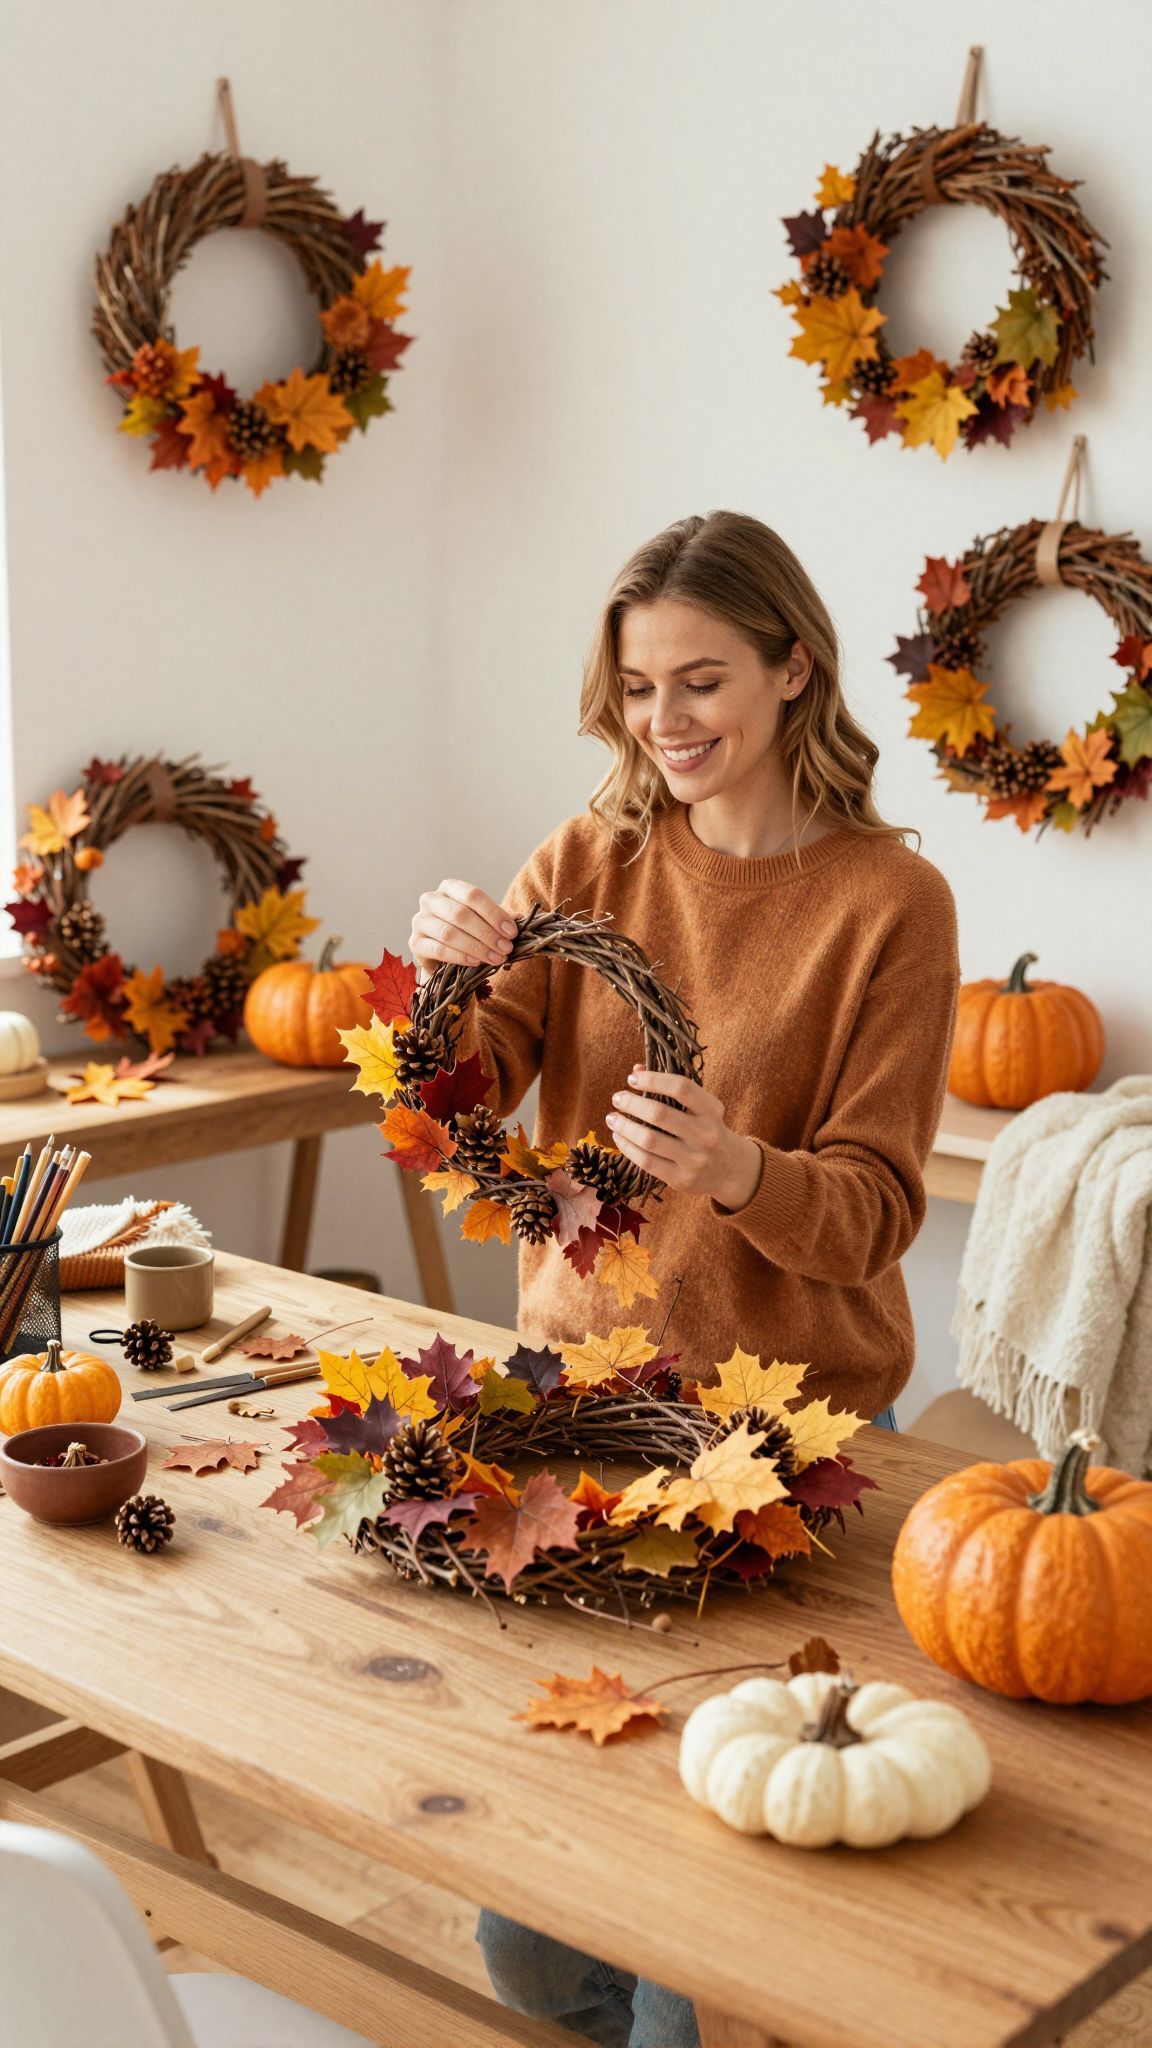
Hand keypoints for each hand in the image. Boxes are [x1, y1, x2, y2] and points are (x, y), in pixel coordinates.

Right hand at [409, 880, 517, 975]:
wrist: (440, 955)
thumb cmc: (464, 931)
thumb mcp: (483, 921)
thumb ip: (499, 918)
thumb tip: (519, 918)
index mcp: (449, 888)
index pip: (473, 895)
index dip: (494, 913)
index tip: (512, 932)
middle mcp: (431, 900)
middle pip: (461, 914)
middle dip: (487, 933)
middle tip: (506, 948)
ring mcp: (420, 921)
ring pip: (450, 933)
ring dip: (477, 947)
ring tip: (495, 958)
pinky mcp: (415, 943)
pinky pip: (439, 949)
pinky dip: (460, 957)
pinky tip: (476, 962)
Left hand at [605, 1070, 761, 1209]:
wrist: (730, 1170)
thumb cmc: (707, 1130)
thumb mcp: (700, 1108)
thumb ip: (671, 1089)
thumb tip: (637, 1070)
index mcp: (712, 1110)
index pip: (681, 1088)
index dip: (653, 1080)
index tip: (632, 1078)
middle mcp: (706, 1134)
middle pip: (660, 1114)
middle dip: (632, 1103)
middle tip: (617, 1098)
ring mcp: (694, 1159)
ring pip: (649, 1140)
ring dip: (624, 1126)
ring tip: (612, 1118)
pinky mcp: (681, 1179)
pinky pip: (646, 1161)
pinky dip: (627, 1147)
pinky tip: (619, 1137)